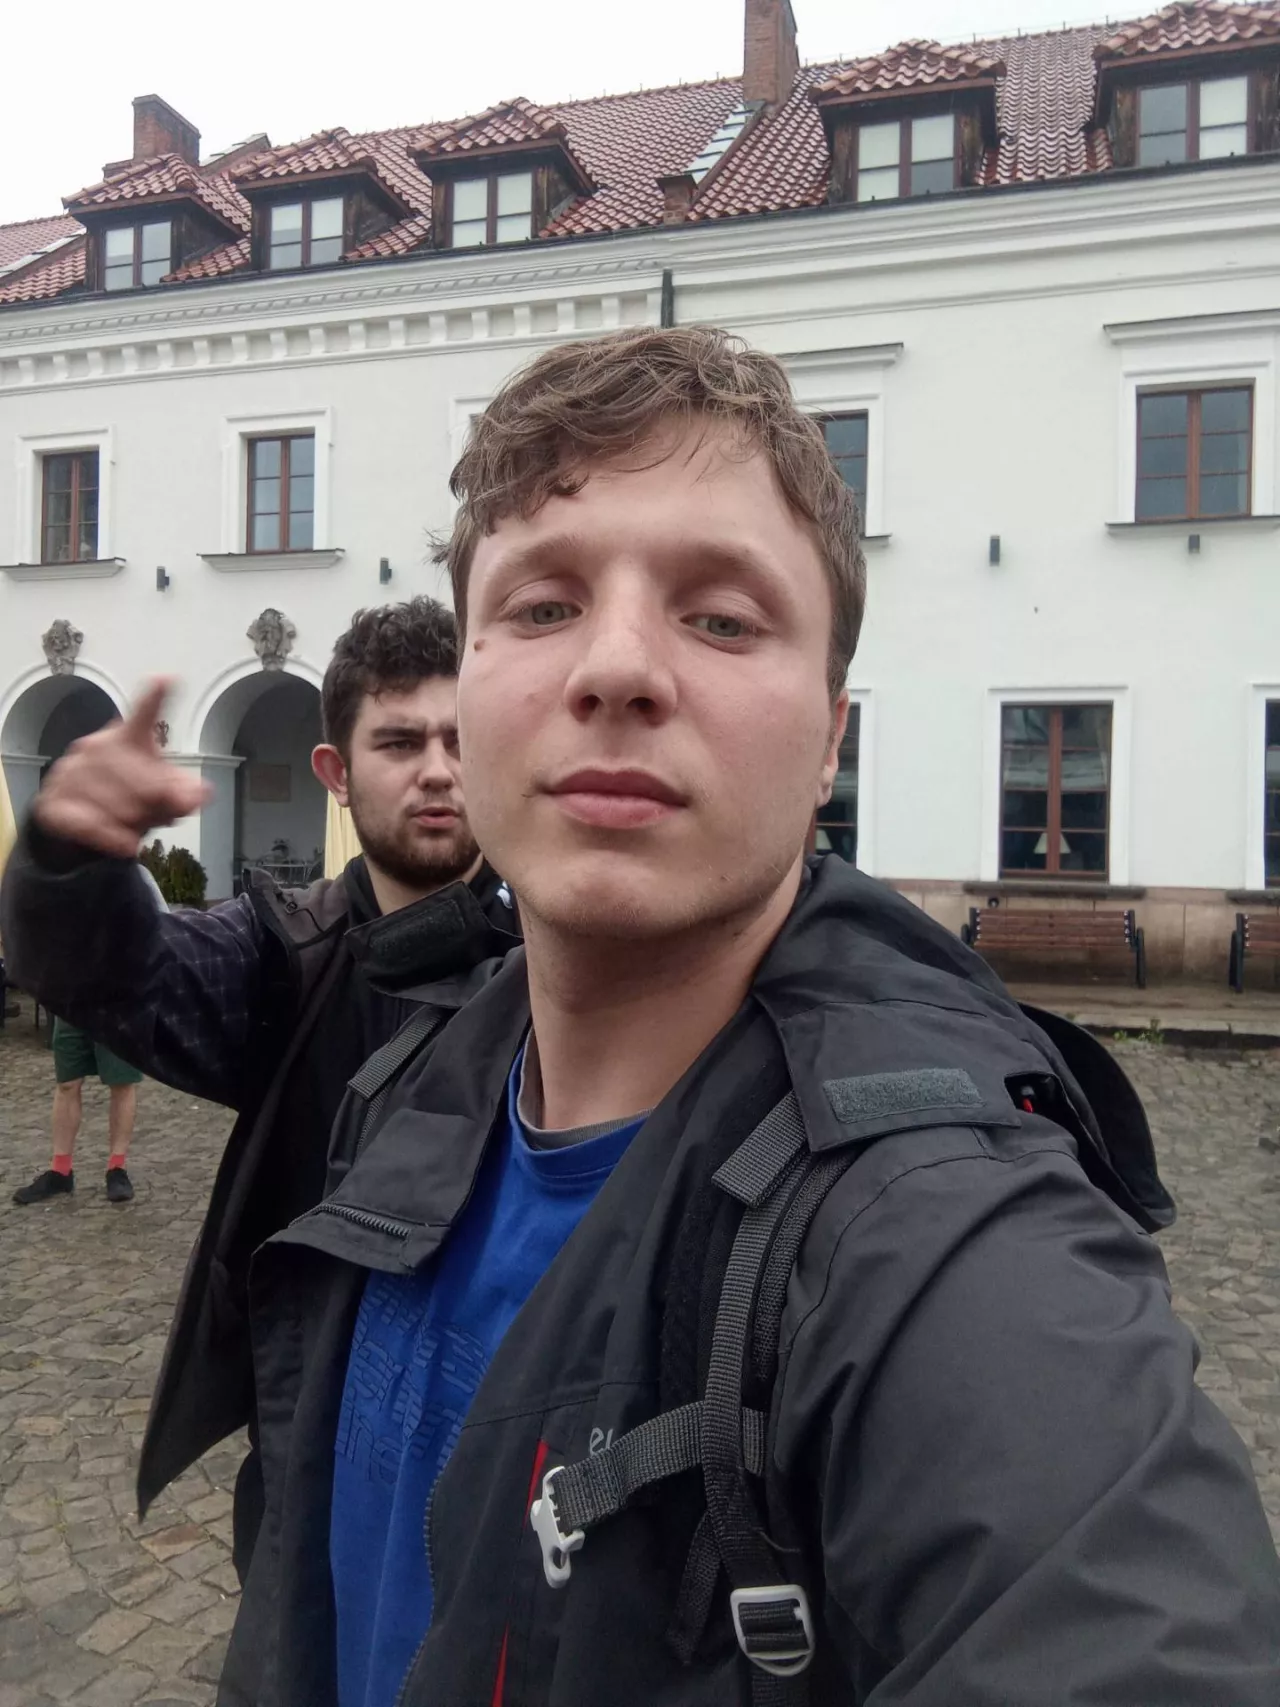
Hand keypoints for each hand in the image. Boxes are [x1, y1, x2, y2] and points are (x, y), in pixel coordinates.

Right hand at [32, 680, 210, 858]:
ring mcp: (71, 773)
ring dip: (137, 825)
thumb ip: (185, 794)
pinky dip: (114, 839)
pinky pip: (93, 826)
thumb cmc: (128, 797)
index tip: (167, 680)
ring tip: (132, 824)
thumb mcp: (162, 797)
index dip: (155, 699)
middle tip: (155, 814)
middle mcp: (97, 747)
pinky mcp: (54, 802)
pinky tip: (126, 844)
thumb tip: (202, 794)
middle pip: (147, 786)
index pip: (144, 716)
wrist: (75, 822)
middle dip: (158, 808)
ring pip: (123, 809)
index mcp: (128, 738)